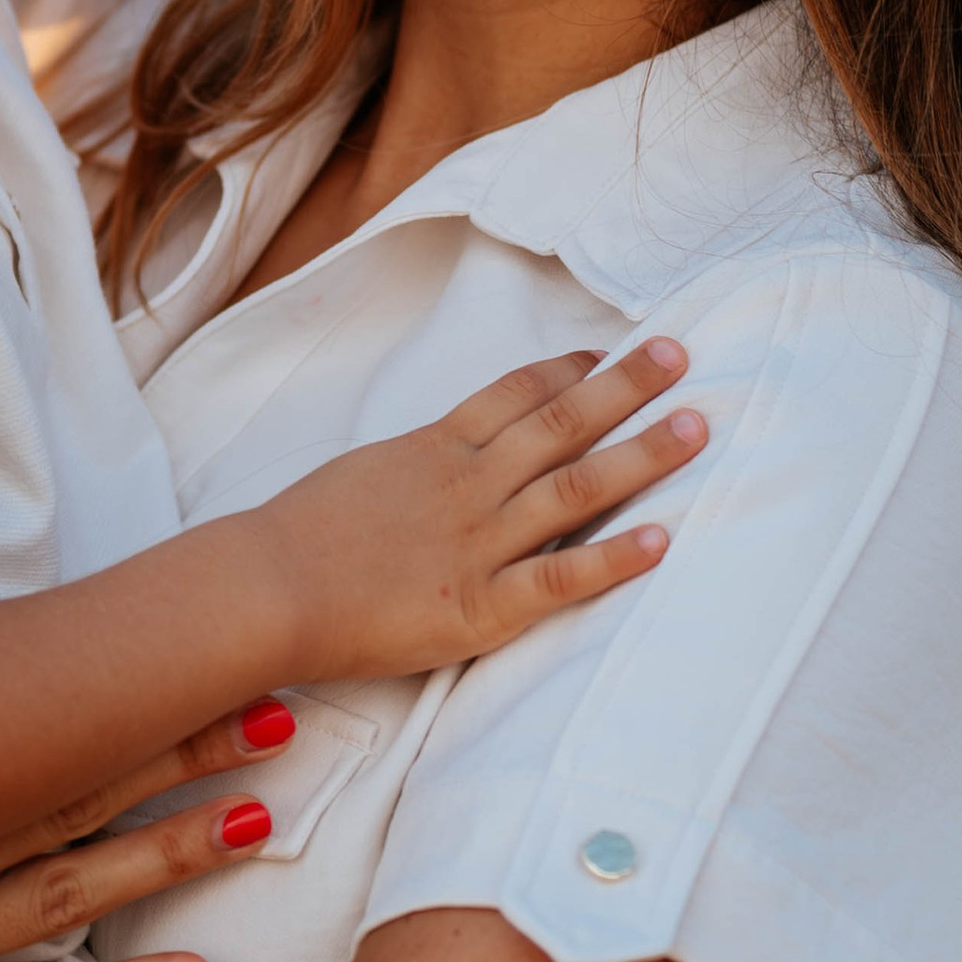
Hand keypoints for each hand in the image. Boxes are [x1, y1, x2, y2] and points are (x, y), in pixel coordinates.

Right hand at [266, 341, 705, 679]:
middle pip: (561, 425)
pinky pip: (559, 579)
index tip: (605, 353)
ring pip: (575, 489)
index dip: (565, 372)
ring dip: (641, 455)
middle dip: (627, 389)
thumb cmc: (293, 537)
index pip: (513, 396)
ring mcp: (478, 544)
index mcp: (433, 451)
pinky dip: (614, 559)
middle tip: (681, 356)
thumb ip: (408, 470)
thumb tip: (434, 461)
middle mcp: (468, 486)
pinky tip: (662, 538)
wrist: (265, 586)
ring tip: (696, 428)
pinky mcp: (479, 607)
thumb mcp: (357, 477)